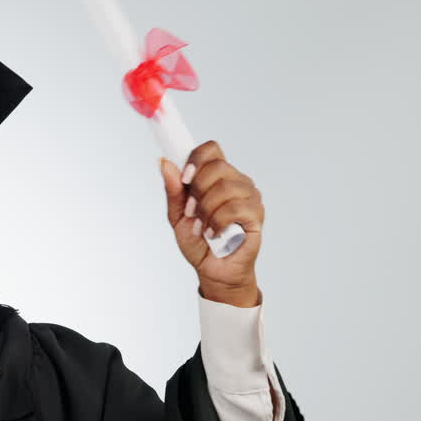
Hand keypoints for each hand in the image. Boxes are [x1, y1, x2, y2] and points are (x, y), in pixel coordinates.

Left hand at [159, 140, 263, 306]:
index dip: (196, 159)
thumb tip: (164, 163)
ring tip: (202, 228)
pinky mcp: (256, 215)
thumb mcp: (177, 216)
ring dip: (206, 211)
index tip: (185, 179)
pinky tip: (214, 234)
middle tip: (192, 213)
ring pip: (224, 188)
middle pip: (216, 166)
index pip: (211, 149)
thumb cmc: (198, 242)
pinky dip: (217, 223)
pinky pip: (235, 208)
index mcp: (217, 177)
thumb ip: (173, 190)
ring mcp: (250, 197)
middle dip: (197, 192)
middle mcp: (237, 182)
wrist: (213, 270)